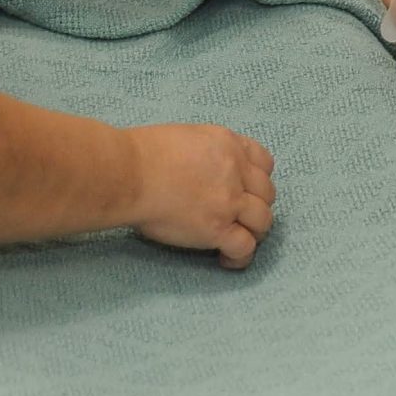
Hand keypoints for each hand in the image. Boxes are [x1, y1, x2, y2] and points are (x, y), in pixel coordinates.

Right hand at [127, 124, 275, 267]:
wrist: (128, 175)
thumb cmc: (142, 155)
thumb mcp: (187, 137)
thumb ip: (207, 153)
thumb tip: (204, 171)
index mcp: (228, 145)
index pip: (265, 163)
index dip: (258, 180)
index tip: (246, 190)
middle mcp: (236, 170)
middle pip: (267, 194)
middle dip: (256, 207)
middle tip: (238, 218)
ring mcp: (230, 200)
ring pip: (263, 221)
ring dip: (253, 232)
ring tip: (235, 240)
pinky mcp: (217, 228)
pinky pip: (245, 247)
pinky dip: (240, 256)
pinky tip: (226, 258)